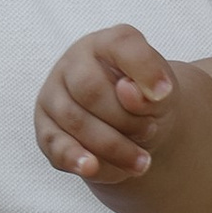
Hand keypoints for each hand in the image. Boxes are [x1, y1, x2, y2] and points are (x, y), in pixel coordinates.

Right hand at [36, 25, 182, 184]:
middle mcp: (73, 63)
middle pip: (91, 90)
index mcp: (107, 44)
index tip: (165, 94)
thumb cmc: (147, 102)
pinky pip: (57, 145)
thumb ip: (154, 91)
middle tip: (150, 131)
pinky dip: (76, 158)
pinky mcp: (46, 128)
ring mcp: (54, 95)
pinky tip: (92, 168)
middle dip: (126, 119)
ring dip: (113, 147)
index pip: (120, 46)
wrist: (134, 130)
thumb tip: (129, 93)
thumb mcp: (164, 95)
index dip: (144, 69)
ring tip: (142, 162)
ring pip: (75, 121)